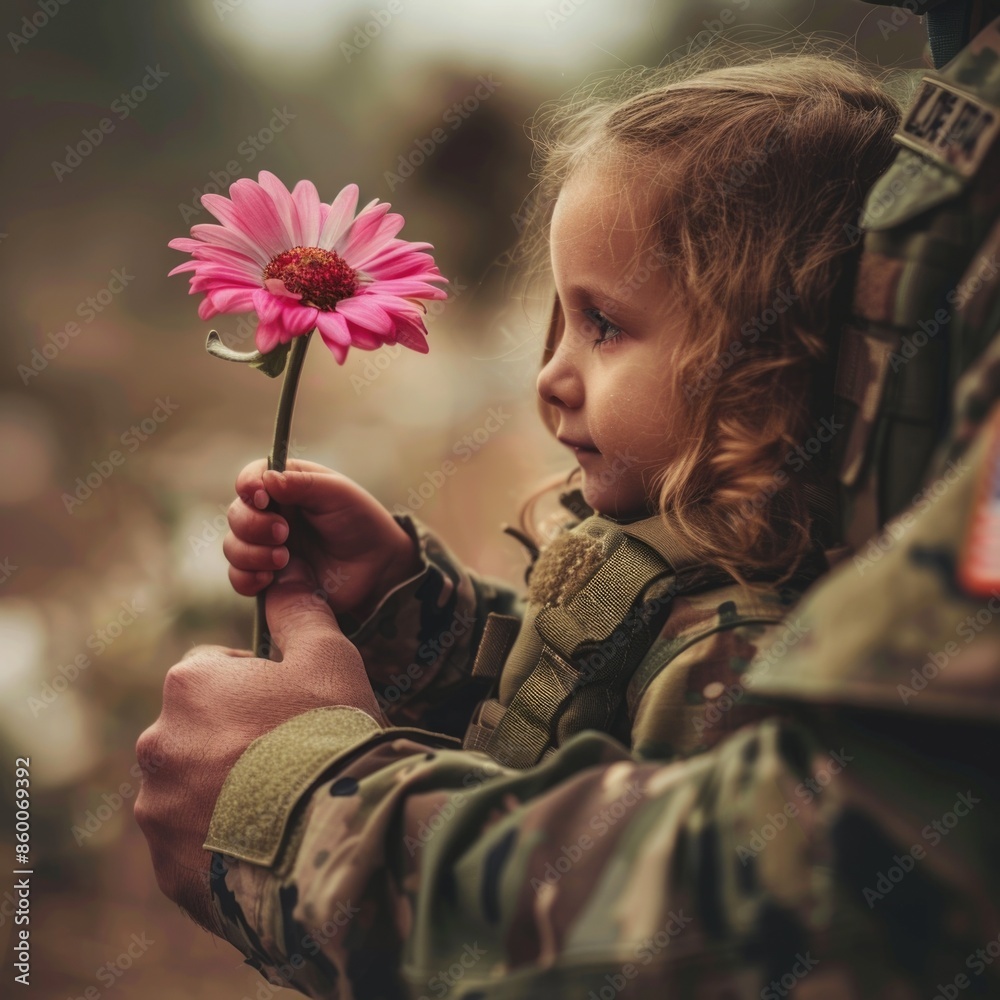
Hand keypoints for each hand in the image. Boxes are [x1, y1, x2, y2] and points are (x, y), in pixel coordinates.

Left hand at [134, 557, 386, 931]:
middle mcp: (158, 744)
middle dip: (236, 741)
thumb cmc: (332, 733)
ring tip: (283, 809)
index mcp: (190, 685)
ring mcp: (158, 812)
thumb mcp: (329, 657)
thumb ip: (299, 611)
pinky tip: (268, 845)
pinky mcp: (168, 868)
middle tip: (292, 761)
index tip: (295, 711)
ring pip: (193, 789)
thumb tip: (285, 576)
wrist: (335, 838)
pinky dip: (223, 843)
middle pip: (200, 731)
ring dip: (226, 793)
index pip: (216, 671)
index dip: (261, 687)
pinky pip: (195, 846)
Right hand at [224, 459, 421, 621]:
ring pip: (233, 546)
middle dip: (253, 524)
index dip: (248, 485)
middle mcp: (270, 514)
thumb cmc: (360, 521)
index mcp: (285, 486)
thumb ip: (304, 484)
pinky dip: (247, 577)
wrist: (377, 568)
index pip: (251, 478)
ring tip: (284, 558)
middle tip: (284, 533)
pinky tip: (270, 578)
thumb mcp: (338, 494)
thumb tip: (267, 479)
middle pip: (236, 513)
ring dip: (251, 552)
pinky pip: (239, 578)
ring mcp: (265, 546)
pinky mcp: (268, 577)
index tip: (260, 496)